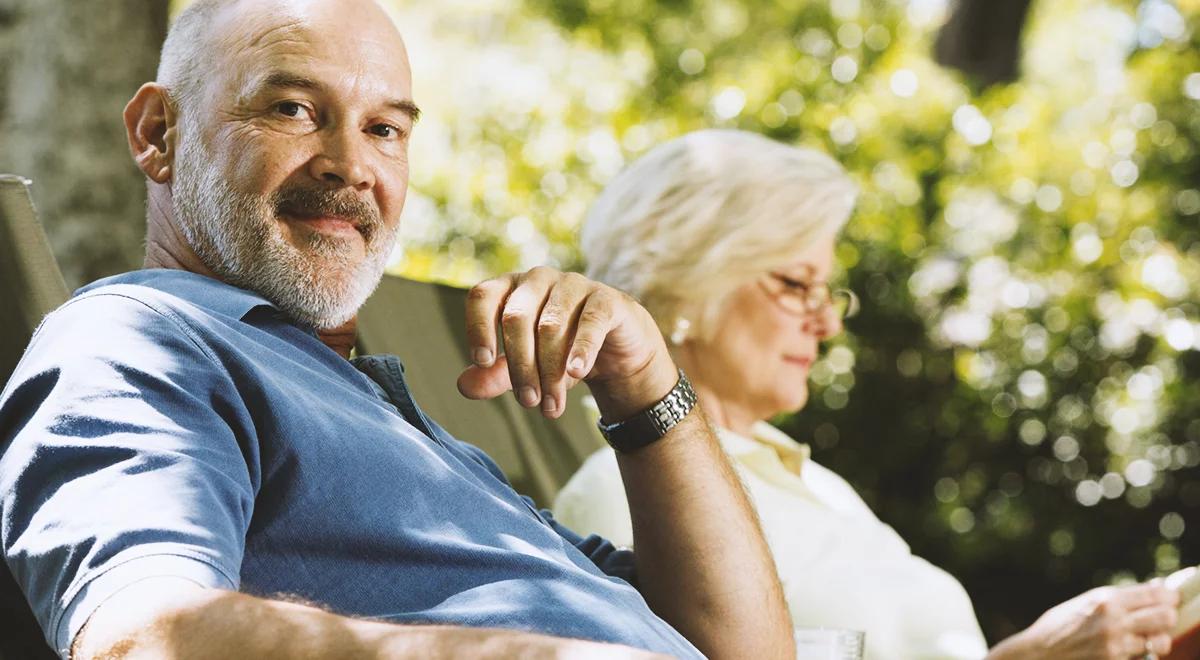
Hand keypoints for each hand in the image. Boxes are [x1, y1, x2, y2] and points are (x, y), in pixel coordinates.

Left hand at [457, 267, 676, 420]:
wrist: (615, 350)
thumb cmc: (560, 352)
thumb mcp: (525, 367)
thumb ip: (495, 375)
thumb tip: (464, 386)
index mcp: (510, 289)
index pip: (483, 296)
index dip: (479, 327)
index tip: (484, 362)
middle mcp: (538, 279)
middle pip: (516, 317)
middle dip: (521, 366)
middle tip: (528, 402)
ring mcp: (573, 284)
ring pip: (551, 325)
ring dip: (550, 371)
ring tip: (552, 406)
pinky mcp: (606, 299)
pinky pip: (590, 322)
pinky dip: (581, 350)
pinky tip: (576, 374)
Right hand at [990, 581, 1179, 659]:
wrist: (1037, 655)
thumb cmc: (1059, 626)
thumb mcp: (1086, 603)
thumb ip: (1120, 597)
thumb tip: (1157, 587)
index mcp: (1105, 600)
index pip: (1156, 595)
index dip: (1169, 596)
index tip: (1170, 599)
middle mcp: (1113, 621)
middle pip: (1165, 617)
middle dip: (1167, 617)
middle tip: (1161, 618)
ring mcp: (1116, 646)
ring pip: (1160, 641)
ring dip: (1156, 639)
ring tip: (1145, 636)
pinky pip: (1144, 658)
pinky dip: (1141, 654)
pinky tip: (1129, 649)